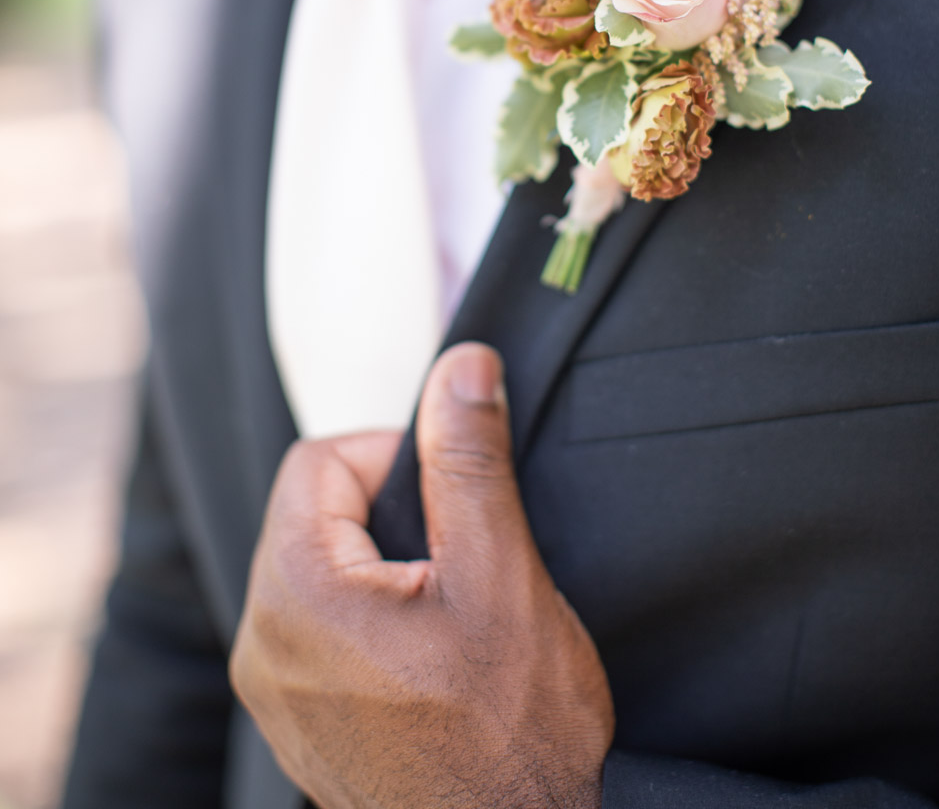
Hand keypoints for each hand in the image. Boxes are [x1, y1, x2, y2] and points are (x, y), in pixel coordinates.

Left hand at [230, 342, 614, 808]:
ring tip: (451, 609)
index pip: (318, 459)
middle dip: (391, 509)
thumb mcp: (500, 574)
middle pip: (313, 509)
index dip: (392, 454)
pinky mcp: (299, 721)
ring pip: (320, 564)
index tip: (452, 496)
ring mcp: (275, 691)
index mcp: (295, 596)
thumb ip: (468, 460)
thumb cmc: (510, 738)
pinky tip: (433, 652)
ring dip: (386, 560)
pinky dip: (373, 610)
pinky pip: (320, 623)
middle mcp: (262, 645)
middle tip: (460, 559)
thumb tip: (462, 367)